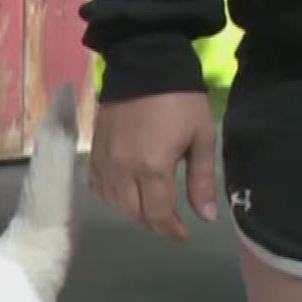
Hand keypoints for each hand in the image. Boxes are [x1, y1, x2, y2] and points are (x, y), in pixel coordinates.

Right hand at [88, 91, 218, 242]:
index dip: (172, 231)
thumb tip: (207, 217)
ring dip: (133, 212)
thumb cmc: (180, 101)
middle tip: (171, 222)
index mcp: (153, 168)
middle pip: (134, 214)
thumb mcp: (202, 138)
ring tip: (150, 208)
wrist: (144, 66)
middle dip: (154, 223)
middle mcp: (123, 171)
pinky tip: (126, 193)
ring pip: (114, 204)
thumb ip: (202, 180)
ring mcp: (104, 163)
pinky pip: (98, 188)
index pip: (158, 215)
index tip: (185, 234)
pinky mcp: (93, 154)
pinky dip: (112, 198)